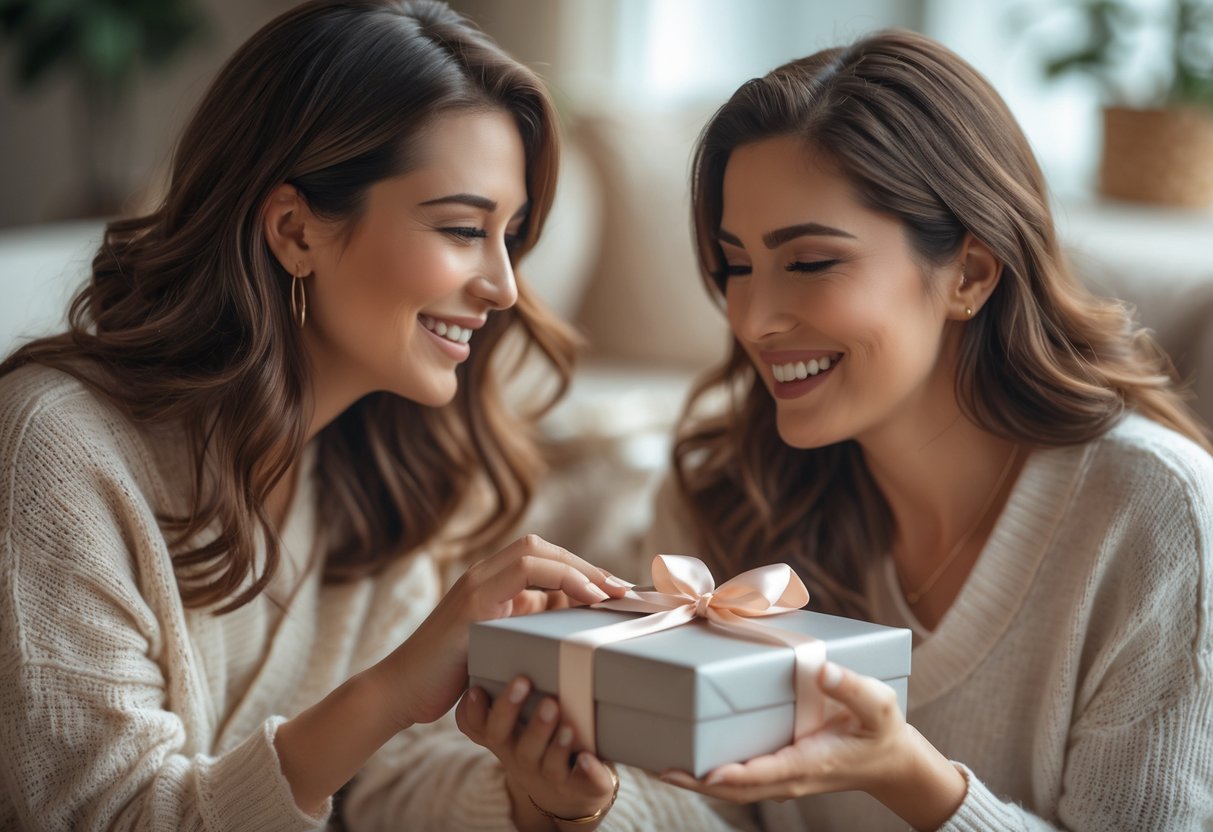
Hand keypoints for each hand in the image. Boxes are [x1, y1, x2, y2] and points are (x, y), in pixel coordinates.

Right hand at [372, 535, 626, 728]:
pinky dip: (559, 579)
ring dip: (578, 568)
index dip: (583, 569)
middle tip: (623, 589)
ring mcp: (475, 584)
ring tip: (610, 592)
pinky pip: (523, 572)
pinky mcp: (472, 602)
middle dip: (587, 565)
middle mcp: (483, 575)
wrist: (403, 692)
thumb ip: (529, 627)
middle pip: (542, 548)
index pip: (544, 558)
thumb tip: (575, 620)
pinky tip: (584, 599)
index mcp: (491, 583)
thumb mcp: (501, 646)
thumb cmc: (453, 675)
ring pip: (534, 552)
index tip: (616, 592)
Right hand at [456, 676, 617, 830]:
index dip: (473, 710)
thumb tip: (521, 637)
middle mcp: (520, 757)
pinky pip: (582, 781)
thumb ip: (519, 693)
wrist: (566, 795)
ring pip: (544, 760)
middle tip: (523, 681)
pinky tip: (588, 758)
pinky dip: (587, 771)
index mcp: (505, 739)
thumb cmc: (543, 743)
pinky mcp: (578, 785)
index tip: (476, 689)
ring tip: (563, 721)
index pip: (477, 726)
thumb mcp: (523, 724)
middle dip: (509, 709)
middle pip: (504, 737)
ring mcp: (547, 774)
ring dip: (550, 738)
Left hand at [661, 662, 965, 829]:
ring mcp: (782, 778)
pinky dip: (712, 774)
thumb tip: (823, 670)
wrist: (891, 761)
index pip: (761, 774)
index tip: (702, 772)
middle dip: (695, 782)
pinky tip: (690, 757)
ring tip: (658, 762)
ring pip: (733, 788)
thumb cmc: (882, 730)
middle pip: (735, 789)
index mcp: (808, 762)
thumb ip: (852, 688)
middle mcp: (789, 776)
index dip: (732, 775)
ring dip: (697, 779)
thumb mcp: (877, 705)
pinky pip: (741, 779)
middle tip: (656, 767)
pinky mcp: (779, 771)